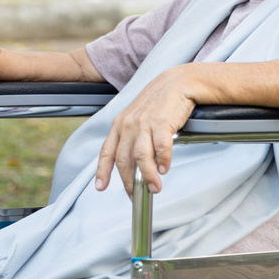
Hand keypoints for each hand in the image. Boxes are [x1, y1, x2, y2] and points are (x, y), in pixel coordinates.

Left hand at [94, 63, 209, 196]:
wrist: (177, 83)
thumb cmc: (158, 102)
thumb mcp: (137, 117)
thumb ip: (132, 138)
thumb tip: (132, 165)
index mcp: (120, 124)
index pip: (107, 151)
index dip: (103, 171)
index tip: (101, 187)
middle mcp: (129, 123)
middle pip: (124, 159)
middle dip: (129, 181)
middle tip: (136, 195)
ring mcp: (145, 122)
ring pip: (141, 156)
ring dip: (147, 176)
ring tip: (154, 188)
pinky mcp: (162, 122)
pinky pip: (161, 147)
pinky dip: (163, 160)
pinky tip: (164, 168)